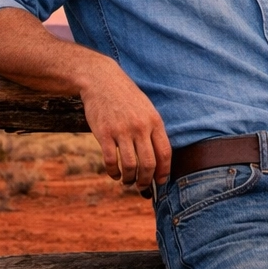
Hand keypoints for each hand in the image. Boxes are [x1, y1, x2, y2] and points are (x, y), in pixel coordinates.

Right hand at [76, 62, 171, 188]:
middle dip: (147, 180)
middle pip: (149, 163)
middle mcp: (140, 127)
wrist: (102, 81)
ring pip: (130, 165)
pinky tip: (114, 174)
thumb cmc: (126, 97)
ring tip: (127, 181)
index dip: (164, 171)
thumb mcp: (146, 109)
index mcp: (154, 121)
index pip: (165, 153)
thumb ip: (152, 129)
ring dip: (129, 179)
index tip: (161, 181)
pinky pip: (111, 161)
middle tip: (143, 187)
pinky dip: (113, 172)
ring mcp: (122, 131)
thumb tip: (158, 156)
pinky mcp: (104, 133)